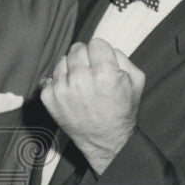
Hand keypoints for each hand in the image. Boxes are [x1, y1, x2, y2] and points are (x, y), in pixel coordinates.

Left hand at [40, 39, 145, 174]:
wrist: (106, 141)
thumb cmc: (122, 109)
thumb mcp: (136, 80)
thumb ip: (122, 57)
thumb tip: (104, 47)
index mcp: (104, 72)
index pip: (95, 43)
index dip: (101, 53)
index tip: (103, 64)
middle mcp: (80, 79)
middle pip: (77, 48)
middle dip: (85, 58)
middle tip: (91, 74)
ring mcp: (62, 89)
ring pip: (62, 60)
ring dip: (71, 70)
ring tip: (81, 85)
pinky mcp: (49, 98)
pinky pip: (50, 77)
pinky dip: (59, 83)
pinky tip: (70, 94)